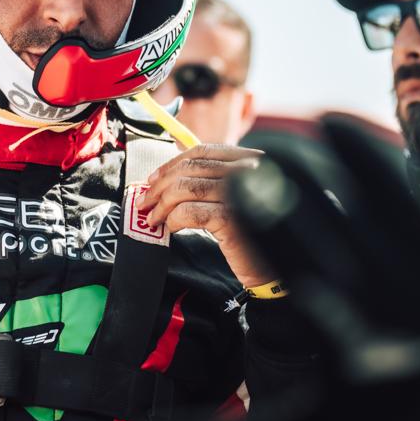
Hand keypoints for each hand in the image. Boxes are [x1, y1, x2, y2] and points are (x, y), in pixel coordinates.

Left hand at [137, 144, 273, 287]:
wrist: (272, 268)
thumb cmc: (250, 235)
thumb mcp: (232, 200)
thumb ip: (210, 182)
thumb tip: (165, 176)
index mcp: (249, 162)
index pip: (203, 151)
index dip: (172, 164)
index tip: (152, 179)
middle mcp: (247, 172)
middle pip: (191, 168)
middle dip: (161, 185)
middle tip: (146, 202)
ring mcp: (241, 193)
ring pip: (187, 188)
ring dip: (163, 204)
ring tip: (154, 219)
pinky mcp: (233, 218)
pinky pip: (190, 212)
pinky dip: (174, 219)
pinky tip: (172, 228)